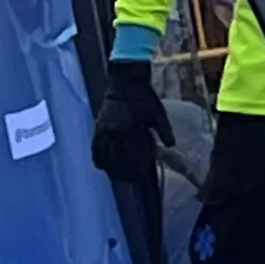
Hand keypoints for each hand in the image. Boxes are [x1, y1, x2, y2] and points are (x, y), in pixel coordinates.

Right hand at [93, 57, 168, 176]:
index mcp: (130, 128)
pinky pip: (94, 145)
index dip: (137, 167)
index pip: (133, 154)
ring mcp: (104, 128)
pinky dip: (97, 157)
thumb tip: (170, 146)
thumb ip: (164, 130)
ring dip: (110, 167)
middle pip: (117, 157)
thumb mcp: (158, 113)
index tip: (141, 177)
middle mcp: (115, 131)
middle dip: (124, 171)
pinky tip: (100, 166)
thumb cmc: (144, 97)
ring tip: (115, 177)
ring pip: (104, 154)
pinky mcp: (98, 125)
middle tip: (129, 181)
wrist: (125, 81)